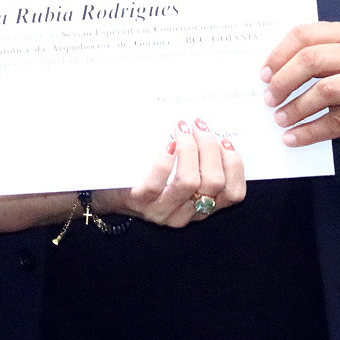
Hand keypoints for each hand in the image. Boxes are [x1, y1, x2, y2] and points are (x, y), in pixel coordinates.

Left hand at [93, 118, 245, 226]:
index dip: (235, 165)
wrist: (105, 192)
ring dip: (190, 149)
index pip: (233, 194)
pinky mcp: (141, 202)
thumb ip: (196, 162)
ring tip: (182, 129)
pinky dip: (166, 159)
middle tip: (199, 125)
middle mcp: (186, 213)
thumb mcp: (176, 175)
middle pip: (214, 182)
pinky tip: (167, 144)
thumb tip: (209, 129)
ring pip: (190, 182)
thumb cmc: (145, 175)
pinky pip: (159, 182)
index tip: (226, 140)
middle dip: (210, 147)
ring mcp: (162, 210)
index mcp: (201, 207)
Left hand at [259, 22, 339, 150]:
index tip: (263, 75)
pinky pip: (336, 123)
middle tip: (269, 99)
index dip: (278, 55)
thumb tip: (268, 75)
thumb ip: (311, 58)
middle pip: (312, 60)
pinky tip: (292, 138)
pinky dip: (309, 132)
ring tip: (279, 119)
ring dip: (296, 108)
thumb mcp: (339, 60)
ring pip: (325, 91)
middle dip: (283, 81)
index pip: (304, 35)